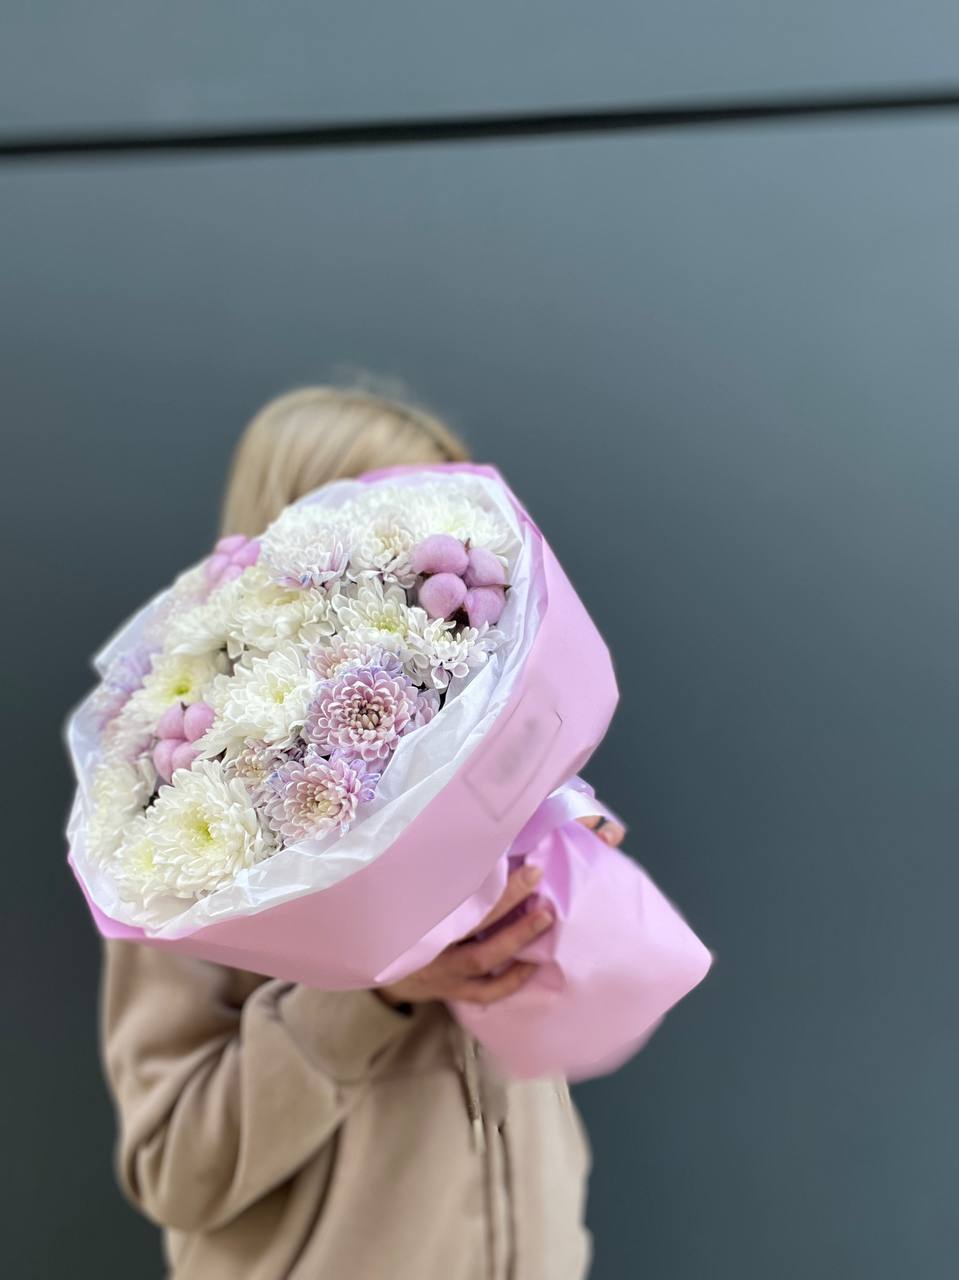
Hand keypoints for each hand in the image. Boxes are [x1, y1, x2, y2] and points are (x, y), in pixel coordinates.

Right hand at [375, 810, 624, 1008]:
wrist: (367, 964)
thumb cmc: (388, 917)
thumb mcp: (397, 894)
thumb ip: (423, 876)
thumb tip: (461, 837)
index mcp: (411, 919)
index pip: (450, 897)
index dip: (476, 877)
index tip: (505, 853)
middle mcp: (426, 948)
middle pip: (472, 926)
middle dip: (507, 900)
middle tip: (535, 874)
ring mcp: (440, 974)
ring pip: (483, 960)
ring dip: (517, 939)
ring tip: (545, 917)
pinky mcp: (451, 991)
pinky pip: (486, 992)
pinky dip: (512, 980)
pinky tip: (534, 964)